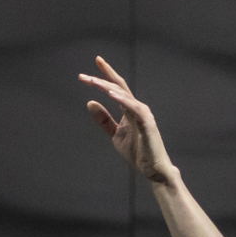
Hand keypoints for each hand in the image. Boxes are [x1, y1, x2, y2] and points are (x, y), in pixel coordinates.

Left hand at [82, 56, 175, 182]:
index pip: (116, 88)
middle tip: (82, 76)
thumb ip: (104, 120)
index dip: (104, 75)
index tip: (91, 66)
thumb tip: (89, 102)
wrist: (153, 170)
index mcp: (130, 109)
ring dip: (107, 87)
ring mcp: (143, 114)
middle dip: (102, 78)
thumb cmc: (138, 152)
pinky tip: (110, 94)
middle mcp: (137, 107)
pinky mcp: (147, 122)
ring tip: (93, 82)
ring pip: (123, 94)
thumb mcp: (116, 134)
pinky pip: (133, 107)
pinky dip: (122, 99)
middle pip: (118, 87)